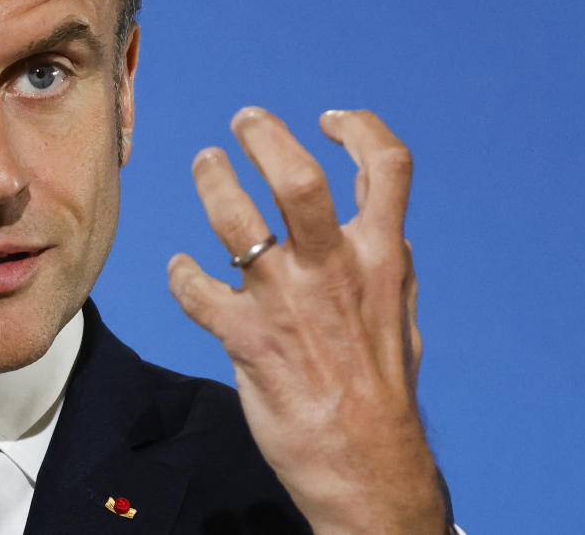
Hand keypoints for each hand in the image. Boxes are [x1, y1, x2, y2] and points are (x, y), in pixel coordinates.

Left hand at [168, 107, 448, 533]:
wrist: (366, 465)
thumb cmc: (384, 387)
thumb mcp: (401, 312)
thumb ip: (389, 261)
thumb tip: (384, 227)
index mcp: (380, 256)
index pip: (387, 165)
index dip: (358, 128)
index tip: (328, 121)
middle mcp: (333, 268)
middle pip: (297, 176)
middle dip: (264, 135)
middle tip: (244, 121)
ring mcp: (286, 301)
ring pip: (234, 219)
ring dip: (214, 181)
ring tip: (207, 165)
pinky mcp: (246, 339)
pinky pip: (196, 289)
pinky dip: (183, 275)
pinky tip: (183, 271)